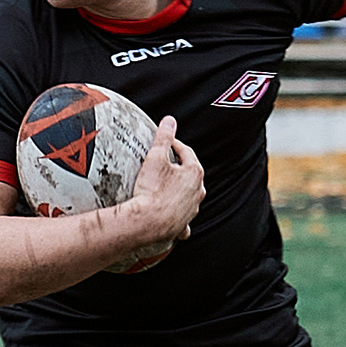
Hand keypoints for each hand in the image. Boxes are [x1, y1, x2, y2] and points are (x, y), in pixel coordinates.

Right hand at [105, 115, 202, 260]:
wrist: (147, 223)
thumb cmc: (152, 191)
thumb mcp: (155, 158)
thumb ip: (164, 138)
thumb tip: (170, 121)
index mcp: (194, 172)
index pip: (185, 152)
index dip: (173, 145)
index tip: (164, 143)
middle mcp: (198, 191)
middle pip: (189, 173)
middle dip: (178, 167)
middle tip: (163, 163)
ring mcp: (192, 209)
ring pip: (189, 195)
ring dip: (179, 189)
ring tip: (164, 186)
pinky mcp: (182, 224)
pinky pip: (183, 218)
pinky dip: (179, 215)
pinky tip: (170, 214)